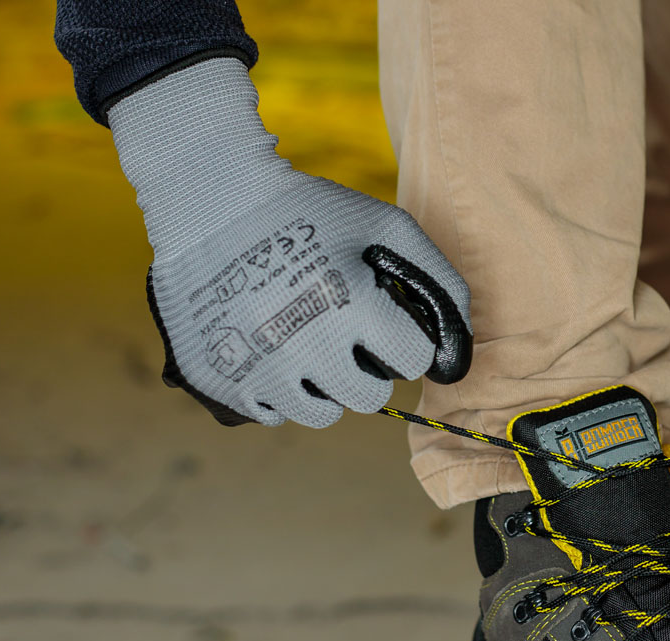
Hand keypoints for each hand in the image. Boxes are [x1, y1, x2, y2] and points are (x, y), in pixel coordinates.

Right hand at [108, 58, 470, 427]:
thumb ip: (438, 279)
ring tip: (309, 341)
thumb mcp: (384, 226)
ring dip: (325, 385)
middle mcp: (306, 345)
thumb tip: (461, 342)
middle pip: (369, 398)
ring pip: (320, 413)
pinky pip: (272, 413)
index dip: (405, 339)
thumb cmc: (308, 209)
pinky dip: (280, 390)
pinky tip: (273, 349)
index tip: (385, 321)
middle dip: (369, 369)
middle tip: (346, 333)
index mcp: (351, 305)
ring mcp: (259, 367)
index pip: (414, 361)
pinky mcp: (220, 379)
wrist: (209, 197)